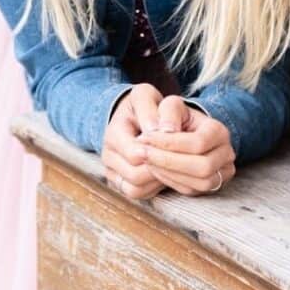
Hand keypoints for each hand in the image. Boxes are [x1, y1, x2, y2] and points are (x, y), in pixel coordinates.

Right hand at [101, 82, 170, 200]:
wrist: (131, 115)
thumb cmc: (143, 105)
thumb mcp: (145, 95)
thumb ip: (150, 109)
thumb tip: (160, 129)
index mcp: (113, 133)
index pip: (135, 154)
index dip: (158, 152)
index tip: (177, 144)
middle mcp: (108, 156)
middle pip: (135, 175)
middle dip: (160, 168)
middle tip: (181, 158)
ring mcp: (112, 172)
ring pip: (135, 189)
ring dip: (158, 179)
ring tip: (175, 164)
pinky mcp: (120, 183)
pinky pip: (137, 194)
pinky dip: (153, 187)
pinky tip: (166, 172)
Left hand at [141, 100, 236, 196]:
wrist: (186, 131)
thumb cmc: (177, 117)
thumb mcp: (172, 106)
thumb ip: (169, 112)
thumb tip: (166, 130)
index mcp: (220, 131)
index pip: (198, 143)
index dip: (170, 143)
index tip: (144, 138)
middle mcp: (226, 153)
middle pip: (202, 166)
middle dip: (168, 161)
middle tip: (143, 153)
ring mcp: (222, 172)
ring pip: (199, 183)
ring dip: (168, 174)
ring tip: (147, 161)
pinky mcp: (211, 186)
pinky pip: (191, 190)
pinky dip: (170, 182)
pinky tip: (154, 169)